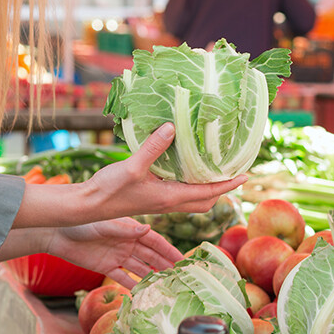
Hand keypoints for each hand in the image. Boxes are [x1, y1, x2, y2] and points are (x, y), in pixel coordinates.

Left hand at [48, 218, 180, 287]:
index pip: (155, 241)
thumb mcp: (104, 225)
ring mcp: (117, 255)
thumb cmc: (81, 224)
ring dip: (152, 276)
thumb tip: (147, 229)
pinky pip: (122, 278)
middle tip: (180, 278)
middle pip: (150, 256)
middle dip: (165, 266)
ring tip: (166, 288)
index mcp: (129, 229)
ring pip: (139, 268)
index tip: (183, 260)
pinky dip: (132, 285)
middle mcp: (126, 243)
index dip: (169, 250)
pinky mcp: (106, 267)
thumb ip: (125, 229)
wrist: (58, 234)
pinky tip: (143, 294)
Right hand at [81, 122, 246, 220]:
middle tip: (233, 173)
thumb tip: (173, 127)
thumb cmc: (109, 189)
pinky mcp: (148, 199)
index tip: (246, 175)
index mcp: (169, 197)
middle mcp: (167, 203)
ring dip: (206, 189)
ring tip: (213, 171)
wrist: (87, 206)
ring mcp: (158, 203)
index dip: (228, 184)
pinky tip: (182, 169)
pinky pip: (178, 195)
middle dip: (221, 190)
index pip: (208, 193)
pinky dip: (189, 186)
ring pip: (191, 200)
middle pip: (204, 202)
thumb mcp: (132, 166)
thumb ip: (153, 148)